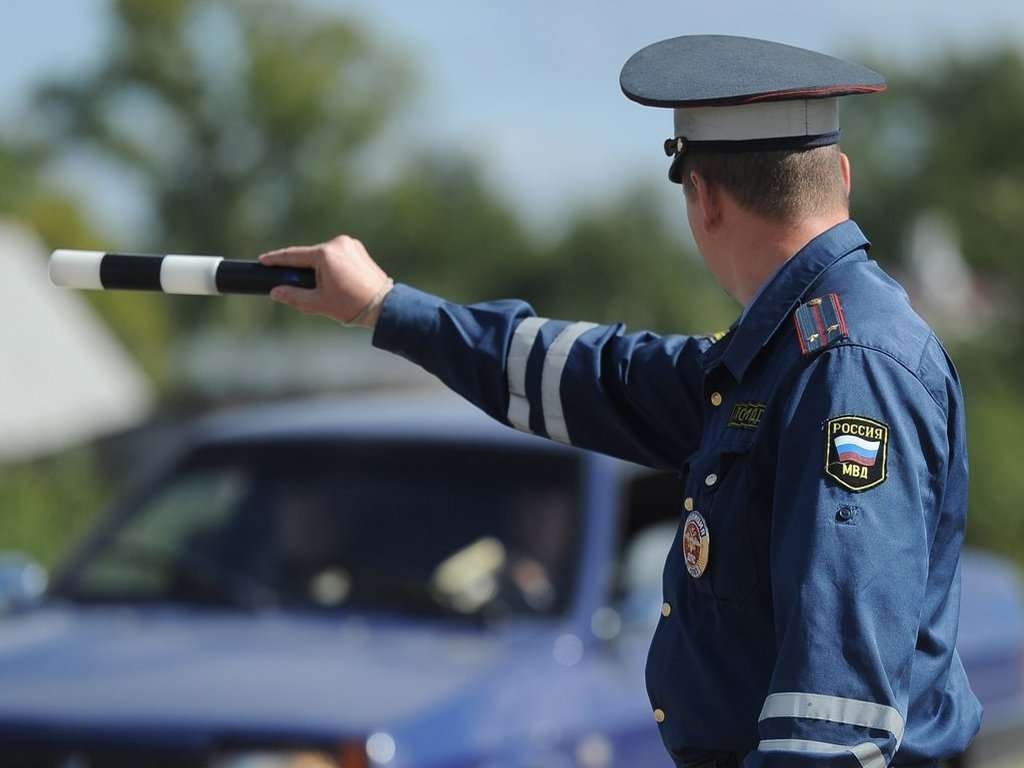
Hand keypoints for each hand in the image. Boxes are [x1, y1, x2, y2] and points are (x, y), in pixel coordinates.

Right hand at [259, 235, 391, 326]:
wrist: (383, 306)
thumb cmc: (351, 305)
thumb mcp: (318, 303)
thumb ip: (293, 296)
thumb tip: (274, 292)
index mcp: (326, 254)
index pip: (294, 255)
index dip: (276, 259)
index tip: (263, 259)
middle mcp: (338, 243)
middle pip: (310, 256)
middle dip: (302, 269)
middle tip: (296, 286)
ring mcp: (351, 244)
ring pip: (324, 256)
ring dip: (318, 268)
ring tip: (325, 289)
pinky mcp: (359, 249)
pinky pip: (337, 256)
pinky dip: (331, 266)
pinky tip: (334, 281)